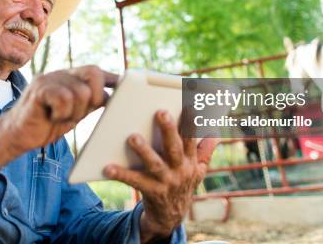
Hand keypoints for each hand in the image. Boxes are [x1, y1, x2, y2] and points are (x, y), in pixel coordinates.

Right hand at [1, 65, 117, 157]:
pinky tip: (51, 117)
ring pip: (81, 91)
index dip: (113, 77)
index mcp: (70, 78)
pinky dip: (62, 112)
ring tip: (60, 117)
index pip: (96, 71)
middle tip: (83, 113)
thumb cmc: (45, 125)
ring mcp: (49, 79)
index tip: (128, 85)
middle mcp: (60, 74)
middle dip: (96, 96)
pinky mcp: (38, 89)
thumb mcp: (74, 113)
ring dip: (75, 111)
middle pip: (93, 72)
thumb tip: (112, 97)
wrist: (15, 136)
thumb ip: (90, 103)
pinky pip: (64, 98)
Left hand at [103, 110, 218, 241]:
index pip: (192, 139)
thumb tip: (215, 132)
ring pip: (155, 164)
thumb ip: (204, 151)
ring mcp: (166, 182)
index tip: (189, 105)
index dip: (192, 123)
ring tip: (132, 137)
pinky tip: (108, 167)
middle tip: (161, 112)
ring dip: (144, 150)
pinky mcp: (151, 192)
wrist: (170, 218)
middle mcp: (180, 171)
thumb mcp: (197, 170)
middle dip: (169, 130)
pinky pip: (135, 181)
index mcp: (190, 162)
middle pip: (174, 148)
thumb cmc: (181, 185)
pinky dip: (121, 174)